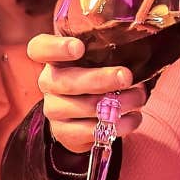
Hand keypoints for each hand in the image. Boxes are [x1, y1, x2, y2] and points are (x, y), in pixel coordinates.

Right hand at [27, 33, 145, 152]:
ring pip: (84, 107)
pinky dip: (120, 124)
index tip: (79, 47)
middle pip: (66, 81)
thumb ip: (106, 51)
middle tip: (126, 76)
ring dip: (118, 103)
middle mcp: (49, 82)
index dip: (56, 48)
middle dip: (100, 79)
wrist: (82, 115)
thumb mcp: (95, 59)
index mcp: (53, 58)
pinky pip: (93, 131)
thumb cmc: (94, 75)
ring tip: (139, 97)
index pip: (40, 48)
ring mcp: (54, 109)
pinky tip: (134, 117)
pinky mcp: (65, 133)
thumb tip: (139, 48)